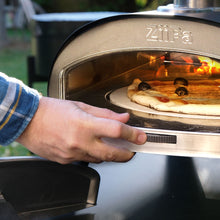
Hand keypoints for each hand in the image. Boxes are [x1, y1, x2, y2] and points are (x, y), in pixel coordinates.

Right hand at [16, 97, 146, 163]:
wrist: (28, 121)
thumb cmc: (52, 110)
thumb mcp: (81, 106)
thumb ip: (104, 114)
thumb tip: (122, 118)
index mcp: (84, 124)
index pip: (115, 130)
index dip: (132, 134)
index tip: (140, 137)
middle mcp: (79, 141)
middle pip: (112, 153)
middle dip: (127, 154)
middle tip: (132, 150)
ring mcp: (72, 154)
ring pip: (100, 159)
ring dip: (109, 154)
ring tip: (111, 145)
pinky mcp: (66, 161)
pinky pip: (86, 160)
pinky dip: (93, 154)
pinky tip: (91, 146)